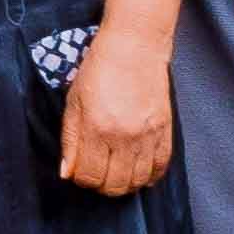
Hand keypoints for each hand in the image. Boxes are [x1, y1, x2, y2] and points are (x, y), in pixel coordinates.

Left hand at [56, 24, 180, 198]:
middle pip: (115, 185)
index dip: (82, 179)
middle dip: (102, 186)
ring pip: (138, 181)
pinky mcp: (165, 130)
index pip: (89, 176)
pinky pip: (160, 167)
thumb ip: (70, 140)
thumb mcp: (74, 102)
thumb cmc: (99, 70)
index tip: (80, 170)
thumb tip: (67, 173)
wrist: (134, 47)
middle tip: (97, 173)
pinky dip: (149, 176)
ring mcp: (148, 135)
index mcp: (97, 128)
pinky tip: (139, 173)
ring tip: (116, 173)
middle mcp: (124, 136)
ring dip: (125, 184)